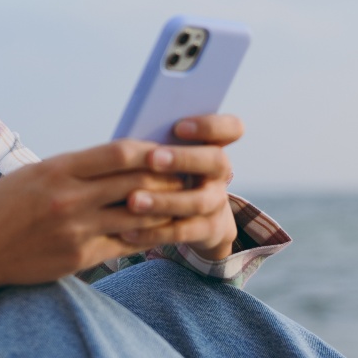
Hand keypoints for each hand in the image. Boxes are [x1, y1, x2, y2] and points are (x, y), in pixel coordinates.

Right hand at [0, 139, 186, 331]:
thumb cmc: (3, 206)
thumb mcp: (35, 174)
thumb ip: (75, 167)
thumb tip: (121, 157)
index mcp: (58, 169)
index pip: (119, 153)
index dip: (152, 150)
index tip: (172, 148)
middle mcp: (70, 198)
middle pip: (136, 183)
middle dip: (169, 178)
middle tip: (193, 173)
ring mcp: (75, 230)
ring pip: (137, 216)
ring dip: (166, 208)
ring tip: (187, 201)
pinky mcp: (79, 257)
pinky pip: (125, 244)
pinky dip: (147, 235)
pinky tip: (163, 230)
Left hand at [117, 114, 243, 260]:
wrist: (191, 220)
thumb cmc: (165, 175)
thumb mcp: (164, 157)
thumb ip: (154, 145)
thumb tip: (126, 141)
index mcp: (211, 145)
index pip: (231, 128)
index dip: (210, 125)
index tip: (179, 126)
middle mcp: (220, 173)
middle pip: (217, 160)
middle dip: (184, 158)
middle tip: (152, 158)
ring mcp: (217, 202)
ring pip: (198, 201)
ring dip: (164, 200)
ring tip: (133, 200)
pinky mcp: (208, 230)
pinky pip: (184, 232)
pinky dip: (154, 231)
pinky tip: (128, 230)